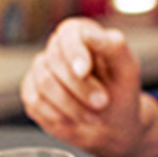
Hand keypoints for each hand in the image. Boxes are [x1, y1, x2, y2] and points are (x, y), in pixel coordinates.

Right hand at [18, 18, 157, 156]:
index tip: (84, 72)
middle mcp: (57, 47)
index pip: (69, 33)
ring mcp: (40, 69)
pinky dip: (59, 115)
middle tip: (102, 102)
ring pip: (44, 82)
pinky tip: (76, 119)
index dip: (74, 52)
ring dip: (72, 104)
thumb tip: (87, 33)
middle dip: (80, 87)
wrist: (111, 123)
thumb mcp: (126, 69)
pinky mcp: (31, 92)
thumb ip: (113, 47)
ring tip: (94, 116)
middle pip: (54, 60)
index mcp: (82, 34)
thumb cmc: (121, 90)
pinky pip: (35, 102)